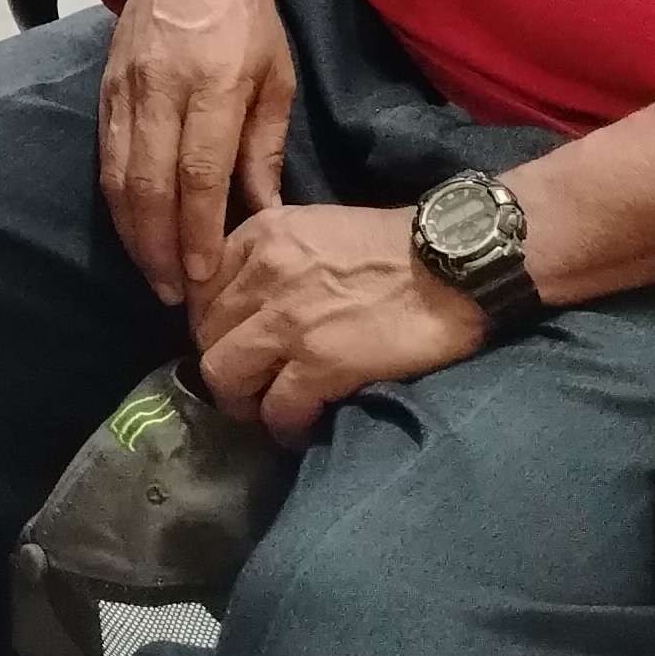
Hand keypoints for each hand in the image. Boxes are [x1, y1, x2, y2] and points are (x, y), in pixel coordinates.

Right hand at [99, 0, 295, 309]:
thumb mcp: (277, 76)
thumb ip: (264, 147)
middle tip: (173, 295)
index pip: (197, 174)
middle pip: (148, 184)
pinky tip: (131, 229)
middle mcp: (162, 89)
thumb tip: (263, 215)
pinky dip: (115, 200)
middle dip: (159, 247)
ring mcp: (126, 89)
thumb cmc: (247, 16)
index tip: (202, 276)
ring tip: (152, 274)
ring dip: (133, 233)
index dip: (197, 232)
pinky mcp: (104, 88)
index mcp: (214, 84)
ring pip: (117, 175)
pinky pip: (104, 155)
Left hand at [191, 204, 486, 441]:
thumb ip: (270, 256)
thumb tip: (242, 302)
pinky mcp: (321, 363)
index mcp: (261, 234)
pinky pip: (276, 410)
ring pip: (224, 377)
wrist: (455, 263)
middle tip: (248, 385)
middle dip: (223, 367)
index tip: (230, 343)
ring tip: (268, 409)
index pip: (200, 289)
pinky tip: (300, 427)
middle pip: (206, 337)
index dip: (211, 325)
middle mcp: (264, 274)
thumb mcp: (314, 227)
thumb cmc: (390, 246)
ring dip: (243, 402)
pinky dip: (285, 426)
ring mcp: (289, 321)